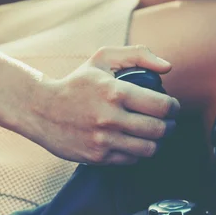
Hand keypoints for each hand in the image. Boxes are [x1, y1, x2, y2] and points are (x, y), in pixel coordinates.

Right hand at [25, 46, 180, 164]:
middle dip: (170, 125)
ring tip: (154, 133)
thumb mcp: (102, 58)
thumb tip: (168, 67)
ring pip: (149, 149)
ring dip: (158, 141)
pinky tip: (134, 141)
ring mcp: (104, 140)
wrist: (40, 109)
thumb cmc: (76, 82)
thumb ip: (138, 55)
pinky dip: (138, 152)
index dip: (174, 107)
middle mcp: (110, 118)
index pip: (162, 106)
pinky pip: (131, 160)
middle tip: (168, 121)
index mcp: (115, 91)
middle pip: (160, 130)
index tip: (172, 106)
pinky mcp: (98, 156)